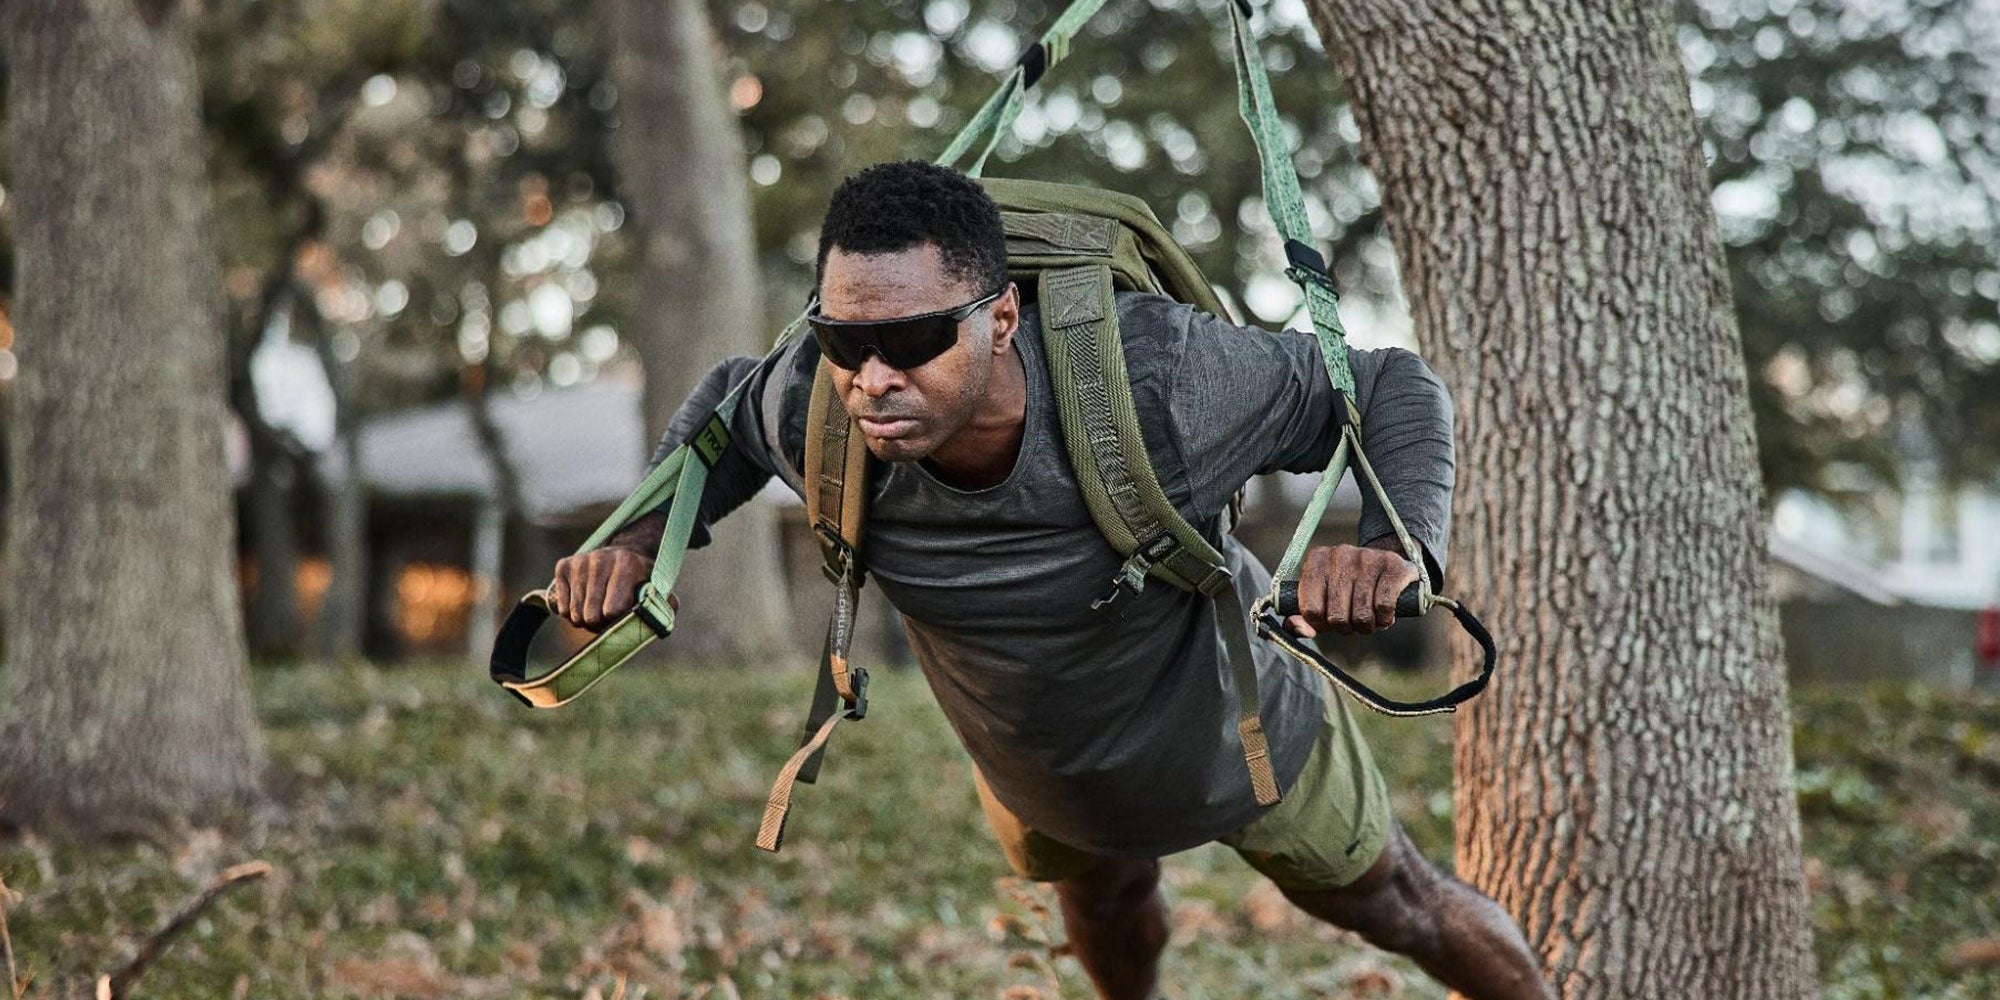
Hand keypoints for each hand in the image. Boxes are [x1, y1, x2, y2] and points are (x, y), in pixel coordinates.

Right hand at [547, 545, 675, 631]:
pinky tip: (584, 602)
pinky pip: (562, 608)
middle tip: (609, 616)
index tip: (624, 615)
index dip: (617, 621)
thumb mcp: (658, 590)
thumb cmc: (641, 581)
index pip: (612, 611)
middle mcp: (600, 558)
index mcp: (626, 564)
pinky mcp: (563, 566)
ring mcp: (579, 561)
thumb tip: (653, 624)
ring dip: (585, 620)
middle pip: (591, 615)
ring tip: (598, 608)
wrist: (623, 555)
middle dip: (600, 624)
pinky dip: (571, 613)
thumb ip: (662, 607)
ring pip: (574, 614)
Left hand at [1285, 542, 1418, 637]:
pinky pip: (1384, 607)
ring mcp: (1367, 557)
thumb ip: (1304, 618)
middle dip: (1345, 628)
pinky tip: (1384, 614)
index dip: (1320, 625)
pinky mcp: (1392, 565)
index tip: (1328, 623)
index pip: (1310, 610)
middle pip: (1336, 616)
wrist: (1386, 564)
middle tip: (1351, 622)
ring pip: (1362, 615)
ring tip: (1368, 619)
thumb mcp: (1322, 596)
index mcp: (1316, 559)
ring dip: (1366, 627)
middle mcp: (1340, 553)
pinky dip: (1384, 619)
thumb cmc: (1348, 587)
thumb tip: (1303, 631)